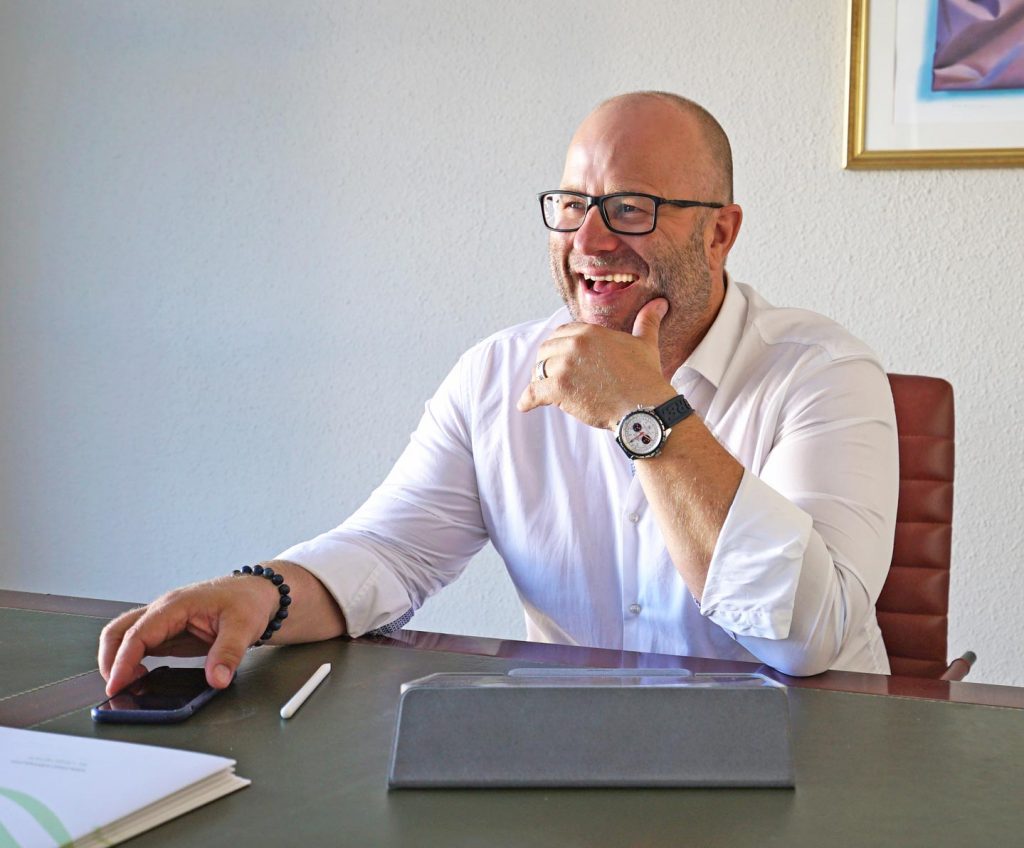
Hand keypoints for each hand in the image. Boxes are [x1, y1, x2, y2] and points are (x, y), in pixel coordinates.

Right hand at [98, 575, 279, 695]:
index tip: (116, 685)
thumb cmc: (249, 601)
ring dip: (117, 660)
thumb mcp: (244, 627)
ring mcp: (165, 621)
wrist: (259, 593)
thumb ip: (228, 653)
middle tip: (116, 689)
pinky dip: (131, 662)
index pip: (138, 633)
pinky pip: (140, 645)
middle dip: (110, 660)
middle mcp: (164, 610)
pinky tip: (138, 679)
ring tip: (125, 686)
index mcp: (176, 605)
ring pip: (125, 636)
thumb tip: (216, 679)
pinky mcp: (169, 632)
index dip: (123, 661)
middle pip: (119, 631)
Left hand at [517, 297, 674, 428]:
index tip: (560, 359)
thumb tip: (659, 304)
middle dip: (547, 363)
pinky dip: (527, 400)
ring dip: (540, 381)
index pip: (560, 333)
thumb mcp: (645, 344)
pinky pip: (533, 392)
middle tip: (552, 378)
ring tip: (545, 392)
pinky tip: (525, 405)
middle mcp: (574, 343)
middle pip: (546, 350)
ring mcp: (565, 365)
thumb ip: (647, 322)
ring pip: (539, 370)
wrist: (644, 405)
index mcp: (589, 331)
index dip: (558, 347)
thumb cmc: (645, 376)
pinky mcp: (559, 388)